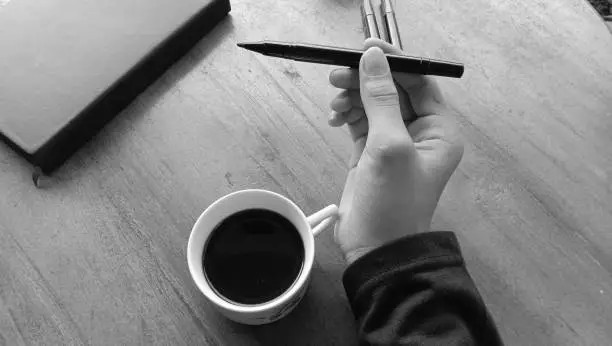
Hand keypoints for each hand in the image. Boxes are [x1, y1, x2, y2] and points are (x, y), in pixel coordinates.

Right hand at [329, 39, 463, 263]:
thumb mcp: (389, 145)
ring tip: (334, 102)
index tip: (364, 48)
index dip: (394, 62)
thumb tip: (371, 56)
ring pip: (372, 103)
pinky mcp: (370, 152)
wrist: (375, 249)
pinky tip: (334, 118)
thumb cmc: (392, 199)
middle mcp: (420, 132)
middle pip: (392, 89)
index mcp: (439, 129)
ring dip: (353, 97)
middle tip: (337, 74)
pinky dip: (347, 114)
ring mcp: (394, 142)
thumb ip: (380, 99)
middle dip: (366, 80)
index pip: (419, 82)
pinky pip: (359, 121)